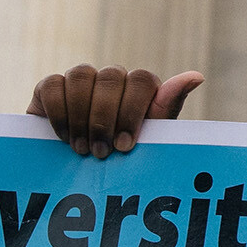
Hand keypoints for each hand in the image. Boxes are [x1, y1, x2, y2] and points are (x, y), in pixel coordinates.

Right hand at [32, 65, 202, 155]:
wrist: (75, 171)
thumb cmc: (119, 156)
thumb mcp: (146, 139)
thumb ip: (166, 108)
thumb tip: (196, 76)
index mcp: (138, 88)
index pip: (142, 79)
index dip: (133, 110)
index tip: (125, 146)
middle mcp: (110, 78)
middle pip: (111, 76)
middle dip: (105, 119)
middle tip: (102, 153)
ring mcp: (80, 79)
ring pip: (81, 75)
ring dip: (81, 116)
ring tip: (82, 149)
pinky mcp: (50, 86)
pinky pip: (53, 84)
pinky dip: (59, 112)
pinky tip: (64, 137)